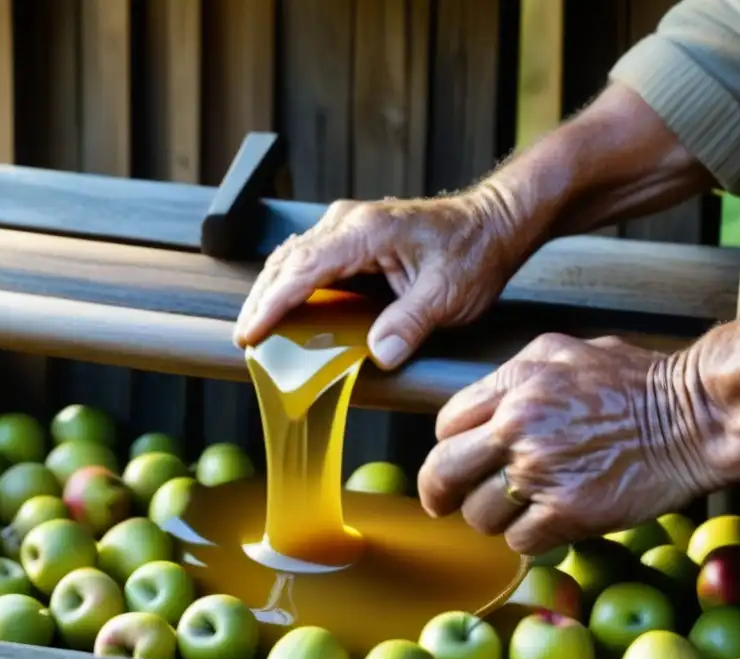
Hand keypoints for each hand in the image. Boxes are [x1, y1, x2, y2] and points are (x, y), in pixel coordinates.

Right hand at [232, 192, 519, 368]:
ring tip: (257, 328)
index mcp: (365, 232)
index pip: (303, 270)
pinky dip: (292, 285)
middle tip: (246, 339)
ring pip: (293, 258)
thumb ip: (411, 323)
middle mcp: (349, 223)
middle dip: (262, 301)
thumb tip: (378, 355)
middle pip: (287, 262)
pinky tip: (286, 309)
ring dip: (273, 292)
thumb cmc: (474, 251)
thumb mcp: (449, 293)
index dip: (272, 304)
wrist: (494, 222)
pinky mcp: (354, 238)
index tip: (250, 333)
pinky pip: (311, 260)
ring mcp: (349, 227)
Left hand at [417, 333, 721, 554]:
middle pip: (443, 472)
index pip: (446, 425)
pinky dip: (530, 537)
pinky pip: (519, 540)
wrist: (695, 416)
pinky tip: (551, 521)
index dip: (449, 447)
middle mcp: (517, 427)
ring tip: (525, 506)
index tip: (455, 460)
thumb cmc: (638, 384)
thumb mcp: (563, 354)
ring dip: (495, 517)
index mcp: (513, 386)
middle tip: (443, 504)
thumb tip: (482, 405)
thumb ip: (514, 376)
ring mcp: (540, 472)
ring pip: (479, 515)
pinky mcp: (568, 512)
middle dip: (439, 492)